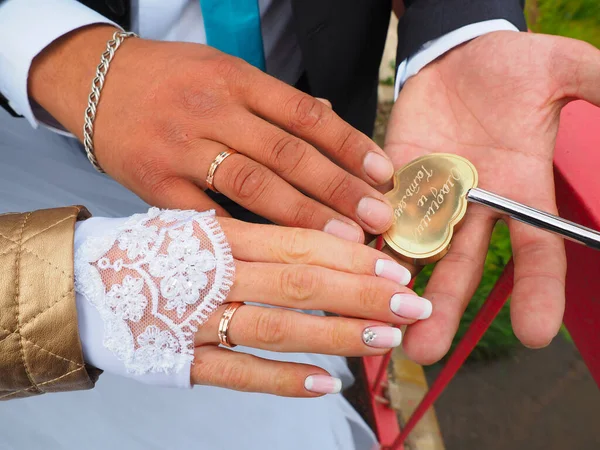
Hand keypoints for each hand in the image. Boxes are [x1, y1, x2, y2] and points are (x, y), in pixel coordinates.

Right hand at [29, 25, 394, 241]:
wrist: (95, 83)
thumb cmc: (171, 80)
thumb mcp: (224, 72)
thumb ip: (275, 103)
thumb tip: (332, 121)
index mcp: (236, 80)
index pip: (305, 114)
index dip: (349, 144)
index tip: (384, 175)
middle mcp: (212, 111)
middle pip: (288, 153)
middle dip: (339, 188)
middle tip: (379, 218)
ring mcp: (182, 149)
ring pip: (253, 185)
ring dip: (305, 216)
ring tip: (348, 241)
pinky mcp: (156, 186)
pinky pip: (207, 216)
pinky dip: (246, 238)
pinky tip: (281, 259)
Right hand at [78, 209, 430, 395]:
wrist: (80, 281)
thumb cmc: (150, 249)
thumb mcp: (199, 222)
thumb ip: (255, 223)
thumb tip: (318, 219)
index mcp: (221, 235)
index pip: (300, 242)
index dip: (353, 255)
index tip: (397, 265)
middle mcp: (215, 275)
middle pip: (301, 283)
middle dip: (363, 293)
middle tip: (412, 302)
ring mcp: (198, 320)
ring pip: (279, 327)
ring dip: (337, 334)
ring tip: (385, 339)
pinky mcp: (181, 360)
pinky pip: (238, 372)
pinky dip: (283, 379)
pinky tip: (325, 384)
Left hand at [384, 31, 599, 363]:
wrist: (459, 54)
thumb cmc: (514, 65)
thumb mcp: (563, 71)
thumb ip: (595, 89)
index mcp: (520, 191)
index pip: (535, 252)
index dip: (536, 291)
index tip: (534, 334)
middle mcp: (473, 204)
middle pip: (460, 266)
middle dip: (444, 307)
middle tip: (423, 352)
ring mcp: (429, 193)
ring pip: (413, 248)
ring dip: (395, 285)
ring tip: (378, 324)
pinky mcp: (392, 174)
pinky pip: (377, 209)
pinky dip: (364, 234)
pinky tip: (346, 263)